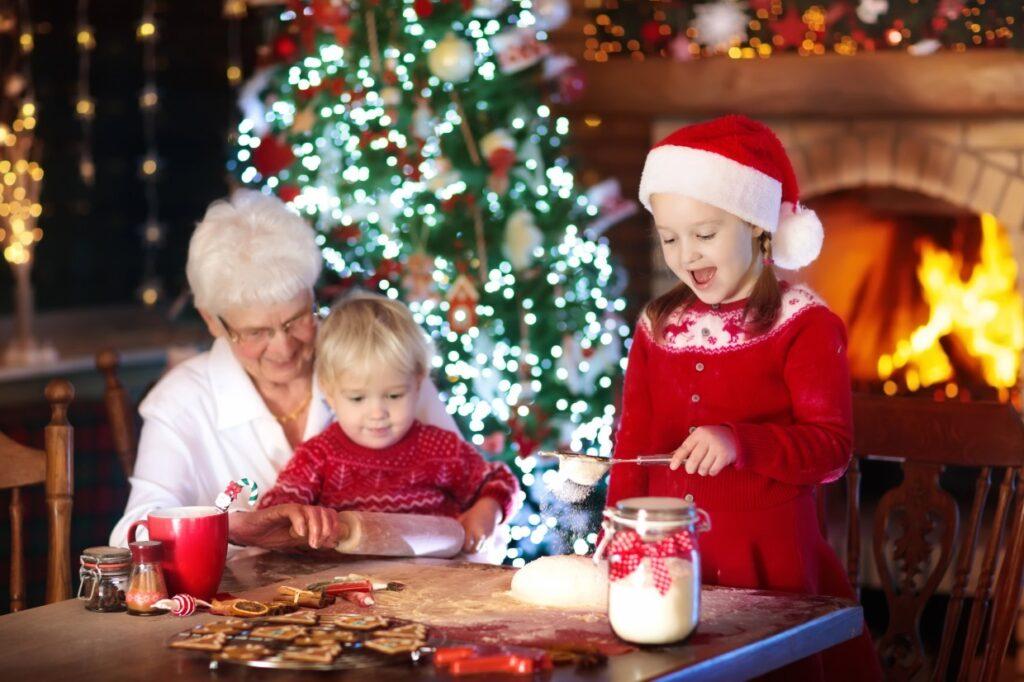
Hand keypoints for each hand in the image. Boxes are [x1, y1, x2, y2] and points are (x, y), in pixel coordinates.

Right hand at [229, 504, 346, 550]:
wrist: (249, 533)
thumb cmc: (272, 535)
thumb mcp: (297, 541)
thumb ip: (313, 539)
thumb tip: (334, 543)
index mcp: (309, 517)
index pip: (330, 514)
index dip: (335, 526)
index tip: (331, 542)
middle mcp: (303, 511)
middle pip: (325, 512)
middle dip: (327, 529)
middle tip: (319, 544)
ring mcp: (292, 509)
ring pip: (313, 511)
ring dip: (316, 529)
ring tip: (311, 543)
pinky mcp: (280, 510)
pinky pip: (295, 512)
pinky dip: (301, 523)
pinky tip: (299, 534)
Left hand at [457, 497, 501, 553]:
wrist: (488, 509)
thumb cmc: (472, 514)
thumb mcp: (463, 518)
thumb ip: (457, 527)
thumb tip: (446, 536)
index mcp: (471, 528)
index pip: (466, 546)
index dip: (462, 548)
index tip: (459, 546)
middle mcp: (480, 533)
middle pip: (474, 550)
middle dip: (469, 552)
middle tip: (464, 549)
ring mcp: (488, 536)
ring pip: (481, 551)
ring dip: (475, 550)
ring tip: (471, 547)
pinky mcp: (492, 538)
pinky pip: (486, 548)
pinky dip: (482, 549)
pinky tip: (478, 545)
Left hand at [669, 425, 737, 476]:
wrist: (733, 436)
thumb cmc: (712, 438)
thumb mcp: (699, 438)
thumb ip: (687, 447)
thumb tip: (671, 457)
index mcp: (699, 433)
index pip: (685, 447)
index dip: (677, 458)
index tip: (673, 467)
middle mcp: (708, 439)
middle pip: (693, 460)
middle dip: (690, 468)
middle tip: (691, 469)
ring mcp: (717, 447)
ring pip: (703, 468)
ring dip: (702, 471)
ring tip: (704, 465)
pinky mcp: (725, 456)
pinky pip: (713, 470)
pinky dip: (711, 471)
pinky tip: (713, 466)